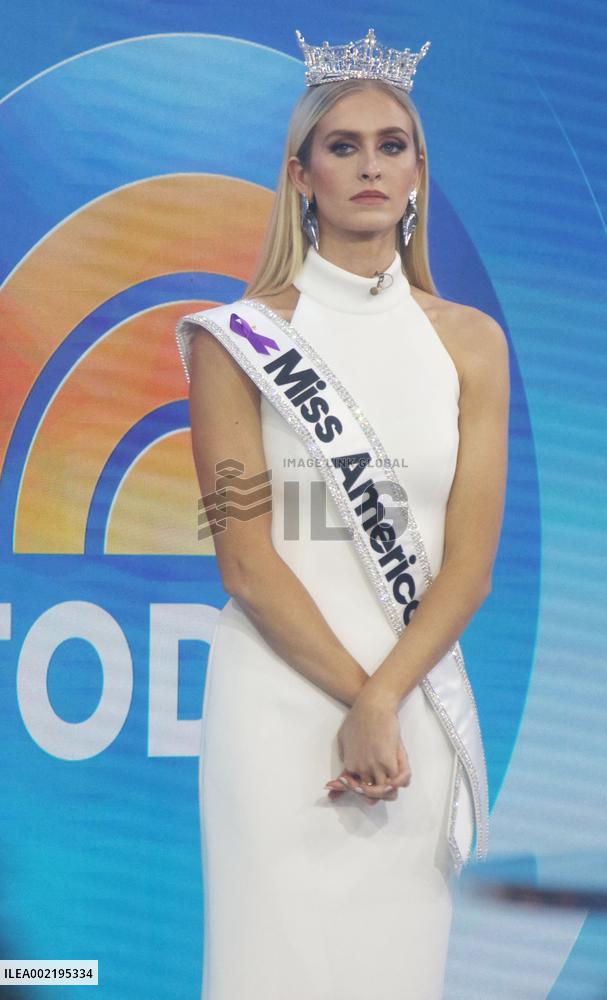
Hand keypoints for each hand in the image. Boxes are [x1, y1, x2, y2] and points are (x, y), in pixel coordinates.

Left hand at [324, 689, 411, 804]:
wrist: (372, 705)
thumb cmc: (357, 717)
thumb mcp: (343, 738)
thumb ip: (346, 755)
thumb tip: (346, 769)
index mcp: (350, 764)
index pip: (353, 788)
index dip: (358, 790)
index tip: (355, 792)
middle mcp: (362, 769)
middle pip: (369, 794)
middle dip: (374, 795)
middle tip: (380, 788)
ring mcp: (376, 766)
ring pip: (384, 792)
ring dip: (388, 792)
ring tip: (391, 785)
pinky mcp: (389, 760)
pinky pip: (398, 781)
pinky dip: (399, 783)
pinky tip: (398, 779)